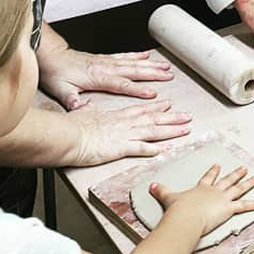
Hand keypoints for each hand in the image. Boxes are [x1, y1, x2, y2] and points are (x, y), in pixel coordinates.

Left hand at [38, 44, 173, 110]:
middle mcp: (106, 67)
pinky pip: (126, 56)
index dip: (138, 89)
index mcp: (98, 77)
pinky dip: (138, 55)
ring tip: (165, 66)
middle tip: (169, 76)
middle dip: (153, 73)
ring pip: (134, 62)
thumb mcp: (61, 90)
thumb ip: (72, 100)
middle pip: (134, 70)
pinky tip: (147, 56)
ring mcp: (107, 61)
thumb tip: (79, 108)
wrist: (52, 55)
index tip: (153, 94)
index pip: (122, 85)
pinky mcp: (105, 58)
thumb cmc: (56, 73)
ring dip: (151, 64)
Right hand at [68, 99, 191, 165]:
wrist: (66, 134)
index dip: (157, 107)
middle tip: (187, 116)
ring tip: (185, 129)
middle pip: (153, 119)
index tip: (168, 104)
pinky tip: (167, 149)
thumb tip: (86, 105)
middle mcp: (124, 124)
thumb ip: (87, 110)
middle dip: (172, 118)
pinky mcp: (120, 148)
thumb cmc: (71, 126)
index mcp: (116, 116)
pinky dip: (155, 149)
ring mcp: (124, 135)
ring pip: (153, 131)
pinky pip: (141, 148)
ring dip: (171, 130)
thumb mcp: (81, 114)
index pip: (141, 110)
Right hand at [150, 164, 253, 234]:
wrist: (185, 216)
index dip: (213, 171)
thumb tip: (151, 185)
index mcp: (201, 188)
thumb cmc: (178, 210)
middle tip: (243, 168)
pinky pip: (244, 206)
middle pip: (227, 180)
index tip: (217, 165)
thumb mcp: (168, 198)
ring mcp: (222, 199)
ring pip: (238, 189)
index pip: (208, 177)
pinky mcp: (228, 208)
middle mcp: (213, 191)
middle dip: (235, 174)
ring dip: (248, 184)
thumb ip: (161, 191)